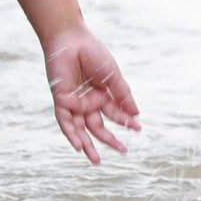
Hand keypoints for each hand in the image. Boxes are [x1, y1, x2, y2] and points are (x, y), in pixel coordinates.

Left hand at [45, 27, 141, 164]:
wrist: (71, 39)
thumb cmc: (93, 53)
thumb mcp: (113, 76)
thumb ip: (123, 95)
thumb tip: (136, 113)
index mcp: (102, 94)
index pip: (115, 113)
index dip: (127, 121)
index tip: (139, 128)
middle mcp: (88, 101)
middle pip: (99, 126)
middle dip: (110, 139)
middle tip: (124, 151)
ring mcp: (75, 102)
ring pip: (82, 129)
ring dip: (89, 145)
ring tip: (97, 161)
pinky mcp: (62, 100)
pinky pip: (65, 121)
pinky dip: (71, 134)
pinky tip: (79, 147)